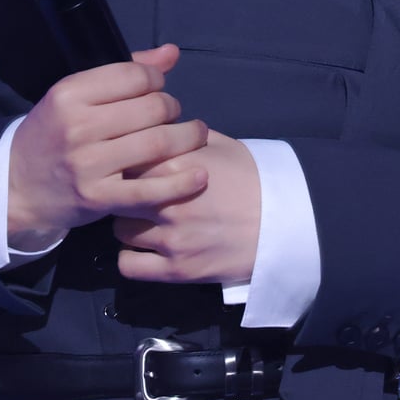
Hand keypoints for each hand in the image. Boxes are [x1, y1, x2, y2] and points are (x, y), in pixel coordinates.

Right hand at [7, 45, 207, 247]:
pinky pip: (151, 191)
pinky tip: (200, 175)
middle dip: (172, 107)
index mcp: (70, 93)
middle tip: (173, 114)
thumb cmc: (53, 132)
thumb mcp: (75, 94)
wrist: (17, 185)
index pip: (134, 76)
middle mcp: (78, 126)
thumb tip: (171, 53)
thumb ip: (124, 71)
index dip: (156, 79)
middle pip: (152, 108)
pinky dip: (182, 183)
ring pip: (157, 144)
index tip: (158, 88)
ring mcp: (88, 165)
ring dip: (187, 137)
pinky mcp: (99, 199)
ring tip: (195, 135)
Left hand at [113, 130, 260, 286]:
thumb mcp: (216, 145)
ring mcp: (171, 238)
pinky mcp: (177, 270)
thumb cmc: (250, 176)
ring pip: (118, 229)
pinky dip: (131, 257)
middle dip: (121, 190)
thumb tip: (150, 129)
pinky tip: (143, 248)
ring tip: (142, 220)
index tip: (128, 162)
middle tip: (131, 192)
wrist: (282, 221)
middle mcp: (166, 201)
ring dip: (127, 223)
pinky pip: (128, 266)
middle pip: (116, 192)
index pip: (124, 157)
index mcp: (174, 165)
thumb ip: (178, 138)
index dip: (124, 159)